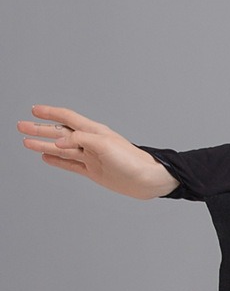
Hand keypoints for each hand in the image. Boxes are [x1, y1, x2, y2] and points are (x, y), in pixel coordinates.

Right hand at [16, 104, 178, 197]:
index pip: (67, 118)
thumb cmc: (131, 160)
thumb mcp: (104, 145)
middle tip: (20, 126)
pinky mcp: (93, 171)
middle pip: (59, 132)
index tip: (34, 110)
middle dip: (39, 129)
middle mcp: (90, 142)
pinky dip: (56, 160)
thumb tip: (58, 142)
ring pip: (61, 149)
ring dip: (43, 145)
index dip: (50, 113)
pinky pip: (69, 164)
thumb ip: (79, 140)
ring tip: (26, 142)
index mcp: (94, 131)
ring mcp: (90, 157)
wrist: (148, 180)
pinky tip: (45, 157)